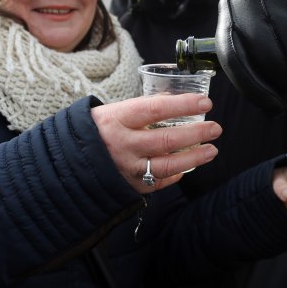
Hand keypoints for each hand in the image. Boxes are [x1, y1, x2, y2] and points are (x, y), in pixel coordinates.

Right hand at [91, 93, 221, 193]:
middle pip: (167, 139)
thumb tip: (175, 100)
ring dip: (194, 157)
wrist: (71, 159)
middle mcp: (123, 145)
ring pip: (168, 165)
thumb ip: (142, 108)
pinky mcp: (130, 186)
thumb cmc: (98, 130)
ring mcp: (127, 168)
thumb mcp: (114, 111)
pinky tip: (187, 167)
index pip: (156, 109)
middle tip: (215, 128)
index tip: (205, 102)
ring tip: (211, 150)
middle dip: (197, 133)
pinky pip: (159, 181)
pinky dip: (175, 174)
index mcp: (117, 119)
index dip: (184, 105)